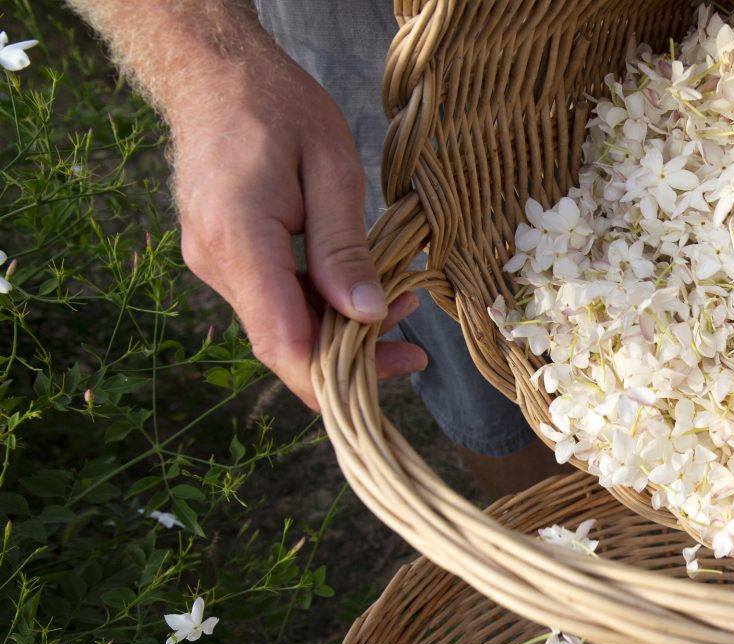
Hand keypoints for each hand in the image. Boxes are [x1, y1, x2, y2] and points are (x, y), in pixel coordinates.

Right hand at [168, 55, 426, 409]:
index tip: (395, 370)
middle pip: (285, 343)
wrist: (214, 74)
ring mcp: (215, 264)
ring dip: (341, 329)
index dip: (336, 376)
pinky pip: (274, 302)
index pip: (282, 341)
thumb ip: (344, 247)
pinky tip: (364, 291)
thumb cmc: (277, 107)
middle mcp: (216, 263)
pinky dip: (319, 305)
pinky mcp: (224, 260)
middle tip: (416, 352)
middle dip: (351, 359)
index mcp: (238, 238)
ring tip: (404, 306)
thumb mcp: (331, 168)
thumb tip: (366, 315)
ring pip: (282, 326)